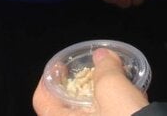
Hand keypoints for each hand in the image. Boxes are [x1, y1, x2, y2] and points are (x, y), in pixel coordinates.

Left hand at [32, 47, 148, 115]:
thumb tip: (102, 56)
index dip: (50, 78)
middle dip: (76, 91)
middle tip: (89, 76)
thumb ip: (105, 69)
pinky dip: (108, 114)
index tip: (62, 67)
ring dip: (94, 104)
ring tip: (110, 88)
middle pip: (63, 110)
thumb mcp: (113, 88)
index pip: (41, 99)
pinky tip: (125, 106)